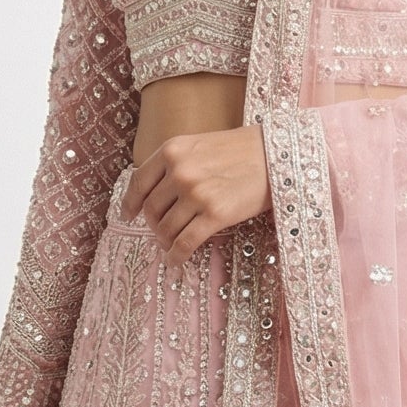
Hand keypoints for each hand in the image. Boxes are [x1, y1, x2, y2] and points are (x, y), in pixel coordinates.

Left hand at [122, 125, 269, 259]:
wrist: (278, 154)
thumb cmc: (242, 150)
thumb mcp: (201, 145)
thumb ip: (177, 164)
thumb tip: (157, 195)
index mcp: (173, 150)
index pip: (139, 182)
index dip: (131, 203)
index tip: (129, 215)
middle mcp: (180, 171)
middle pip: (152, 209)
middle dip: (154, 226)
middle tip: (161, 233)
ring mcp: (197, 193)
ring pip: (167, 229)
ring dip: (166, 242)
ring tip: (172, 246)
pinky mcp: (215, 214)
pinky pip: (186, 242)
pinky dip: (177, 255)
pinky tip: (176, 260)